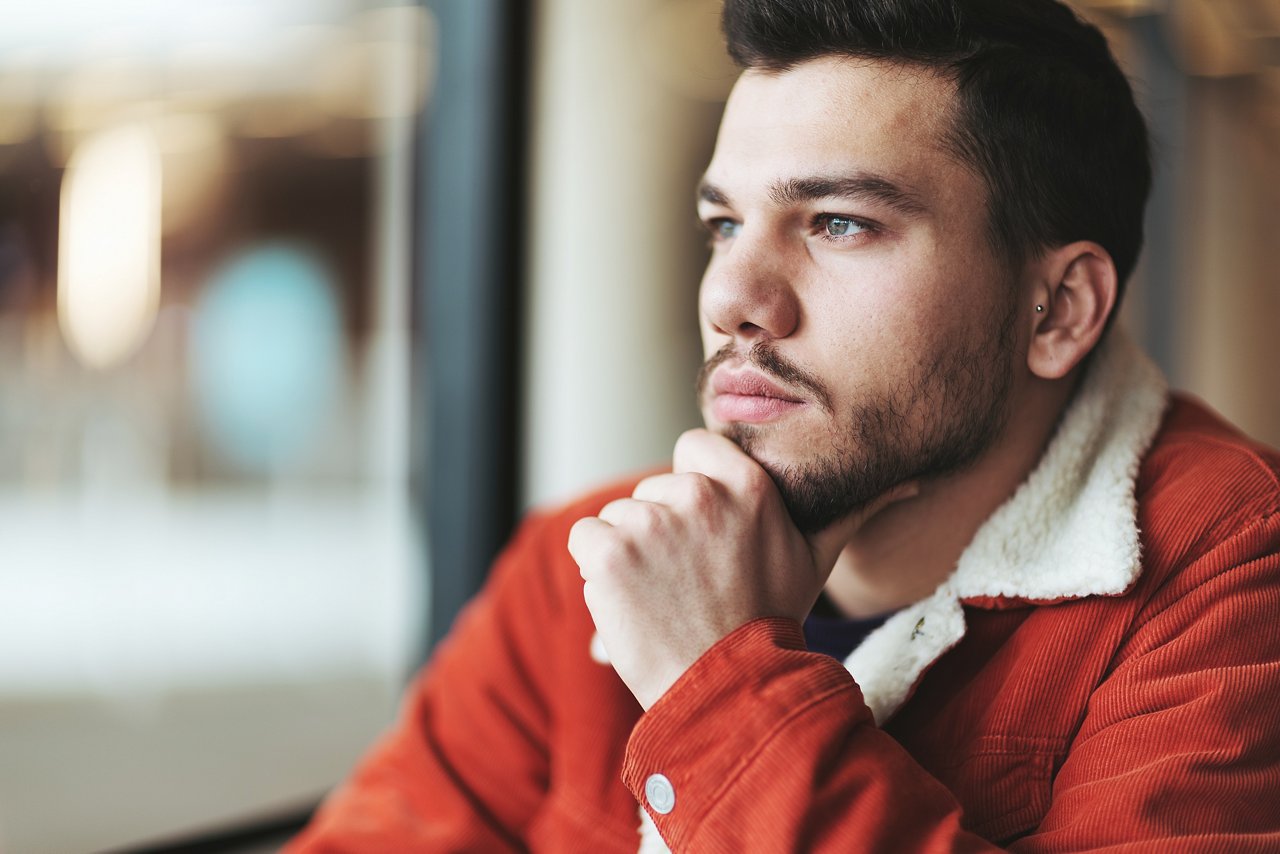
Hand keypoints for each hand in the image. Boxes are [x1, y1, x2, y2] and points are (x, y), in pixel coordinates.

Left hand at [567, 428, 913, 710]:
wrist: (723, 694)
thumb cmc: (767, 622)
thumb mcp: (816, 558)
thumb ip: (854, 509)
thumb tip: (914, 481)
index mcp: (748, 486)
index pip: (693, 448)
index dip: (693, 489)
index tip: (707, 534)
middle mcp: (698, 495)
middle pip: (653, 490)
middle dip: (662, 531)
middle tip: (692, 581)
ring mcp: (648, 522)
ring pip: (619, 517)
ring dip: (631, 554)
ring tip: (667, 598)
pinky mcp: (607, 551)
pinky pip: (586, 539)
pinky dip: (597, 570)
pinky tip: (633, 601)